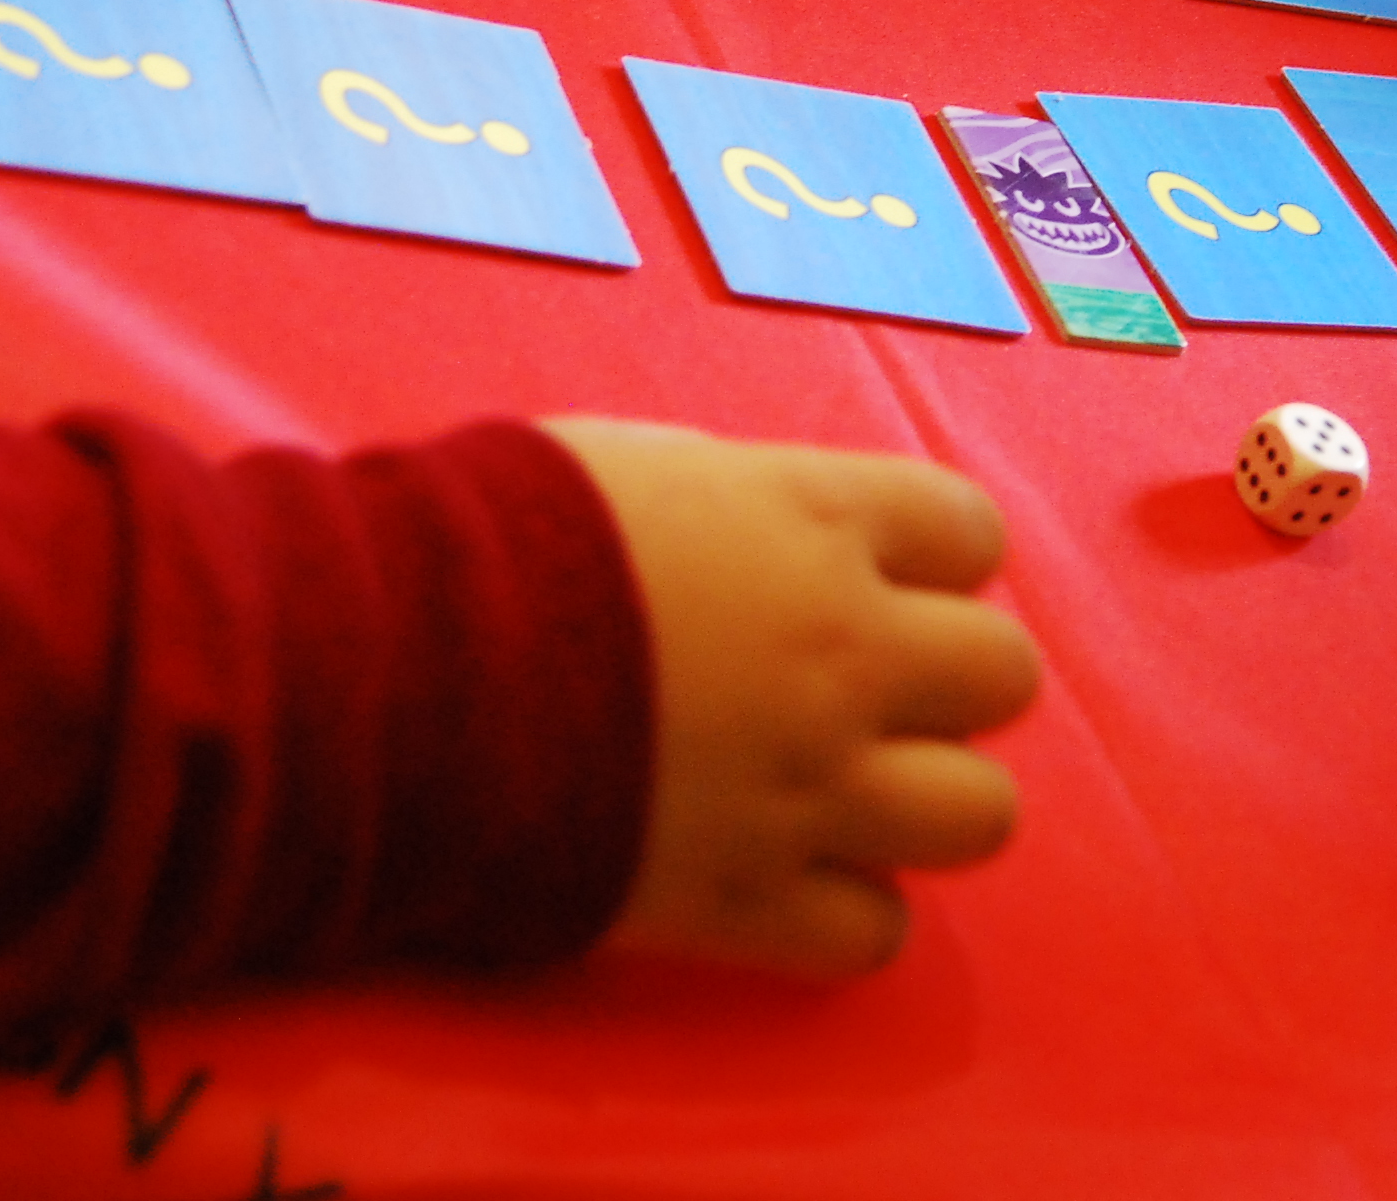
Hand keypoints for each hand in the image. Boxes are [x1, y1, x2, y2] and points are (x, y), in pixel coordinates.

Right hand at [544, 417, 1038, 977]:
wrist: (394, 672)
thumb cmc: (494, 539)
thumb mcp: (632, 464)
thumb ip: (740, 501)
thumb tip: (777, 528)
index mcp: (813, 524)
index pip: (970, 533)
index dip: (927, 556)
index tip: (870, 575)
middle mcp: (842, 655)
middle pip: (1002, 674)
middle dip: (941, 679)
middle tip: (861, 688)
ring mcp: (808, 786)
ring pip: (981, 813)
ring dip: (921, 800)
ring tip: (845, 791)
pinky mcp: (750, 901)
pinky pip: (878, 932)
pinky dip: (843, 910)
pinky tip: (785, 875)